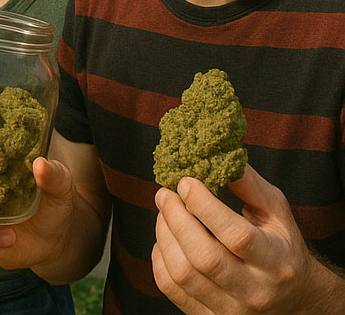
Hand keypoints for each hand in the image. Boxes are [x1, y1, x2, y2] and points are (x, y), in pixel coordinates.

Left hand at [153, 165, 343, 313]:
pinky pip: (171, 288)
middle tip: (164, 193)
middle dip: (176, 218)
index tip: (185, 181)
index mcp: (276, 261)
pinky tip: (166, 239)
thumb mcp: (277, 211)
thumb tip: (215, 154)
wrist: (294, 298)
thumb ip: (248, 183)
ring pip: (183, 273)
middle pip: (204, 257)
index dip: (204, 205)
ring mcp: (232, 310)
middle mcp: (255, 291)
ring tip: (164, 211)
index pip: (236, 236)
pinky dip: (159, 258)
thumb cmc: (280, 245)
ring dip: (163, 234)